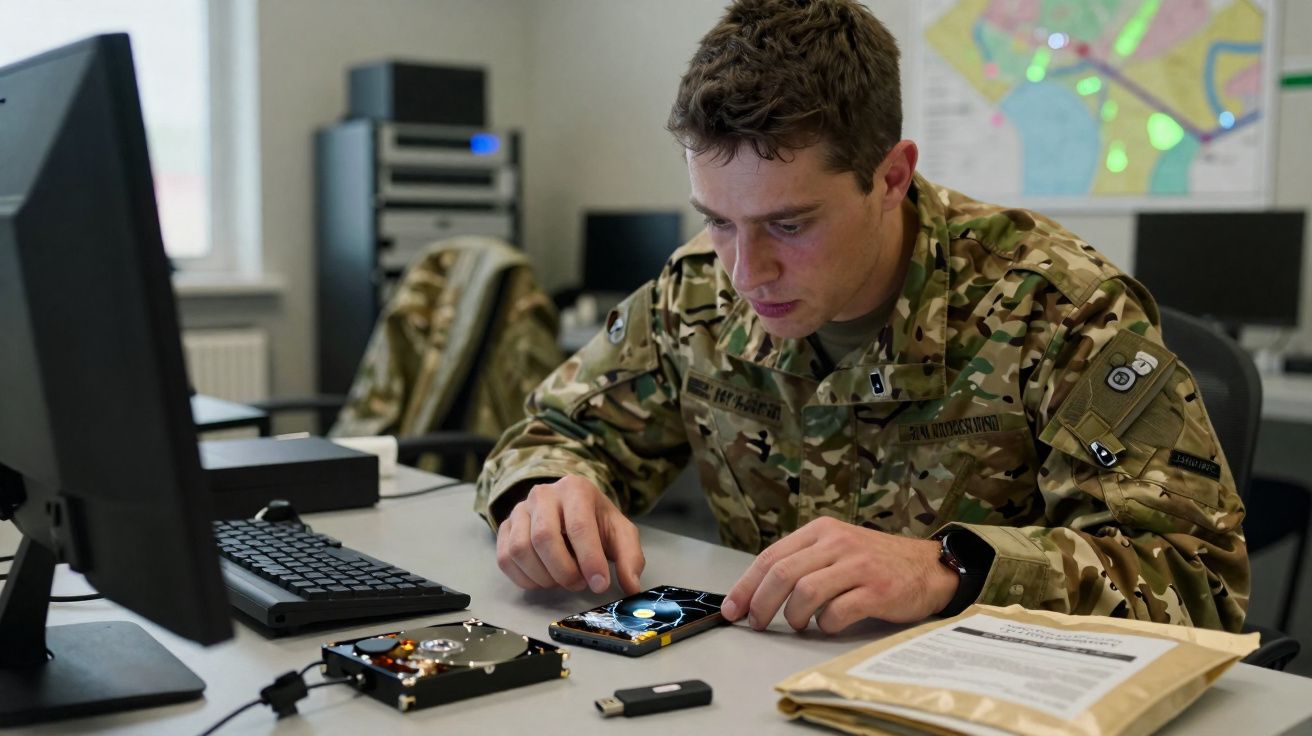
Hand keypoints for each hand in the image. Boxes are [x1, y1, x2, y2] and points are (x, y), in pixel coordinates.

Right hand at [495, 475, 644, 594]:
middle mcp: (543, 494)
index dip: (589, 560)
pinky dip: (524, 579)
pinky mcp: (504, 527)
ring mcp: (519, 509)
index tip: (599, 584)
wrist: (570, 509)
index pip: (578, 526)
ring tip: (562, 580)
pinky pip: (505, 558)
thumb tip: (631, 586)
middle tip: (579, 583)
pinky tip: (543, 579)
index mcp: (575, 489)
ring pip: (520, 550)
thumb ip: (630, 557)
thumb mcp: (620, 533)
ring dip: (543, 577)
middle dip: (564, 571)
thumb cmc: (596, 521)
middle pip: (544, 538)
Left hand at [721, 517, 958, 632]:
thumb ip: (803, 562)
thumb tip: (757, 592)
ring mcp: (858, 566)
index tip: (732, 608)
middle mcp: (837, 543)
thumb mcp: (837, 548)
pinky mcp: (877, 591)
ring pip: (805, 592)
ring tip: (799, 624)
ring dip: (794, 616)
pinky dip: (825, 624)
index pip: (772, 556)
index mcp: (821, 530)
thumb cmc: (875, 562)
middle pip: (783, 574)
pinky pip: (837, 612)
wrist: (928, 567)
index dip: (747, 585)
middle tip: (756, 623)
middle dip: (761, 603)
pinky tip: (829, 624)